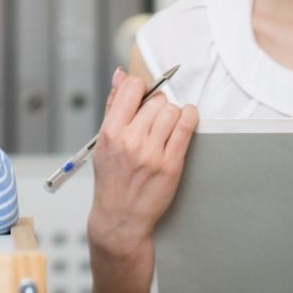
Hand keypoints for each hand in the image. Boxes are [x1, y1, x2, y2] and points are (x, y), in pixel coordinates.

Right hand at [88, 69, 198, 257]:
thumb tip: (120, 75)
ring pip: (172, 112)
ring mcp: (152, 153)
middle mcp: (131, 140)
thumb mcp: (102, 141)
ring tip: (167, 126)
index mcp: (111, 132)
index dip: (141, 88)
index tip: (144, 95)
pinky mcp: (171, 164)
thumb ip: (113, 106)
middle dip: (158, 106)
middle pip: (156, 101)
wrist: (120, 217)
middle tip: (154, 119)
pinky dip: (190, 117)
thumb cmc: (111, 180)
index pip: (132, 89)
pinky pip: (186, 128)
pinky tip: (187, 118)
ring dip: (173, 114)